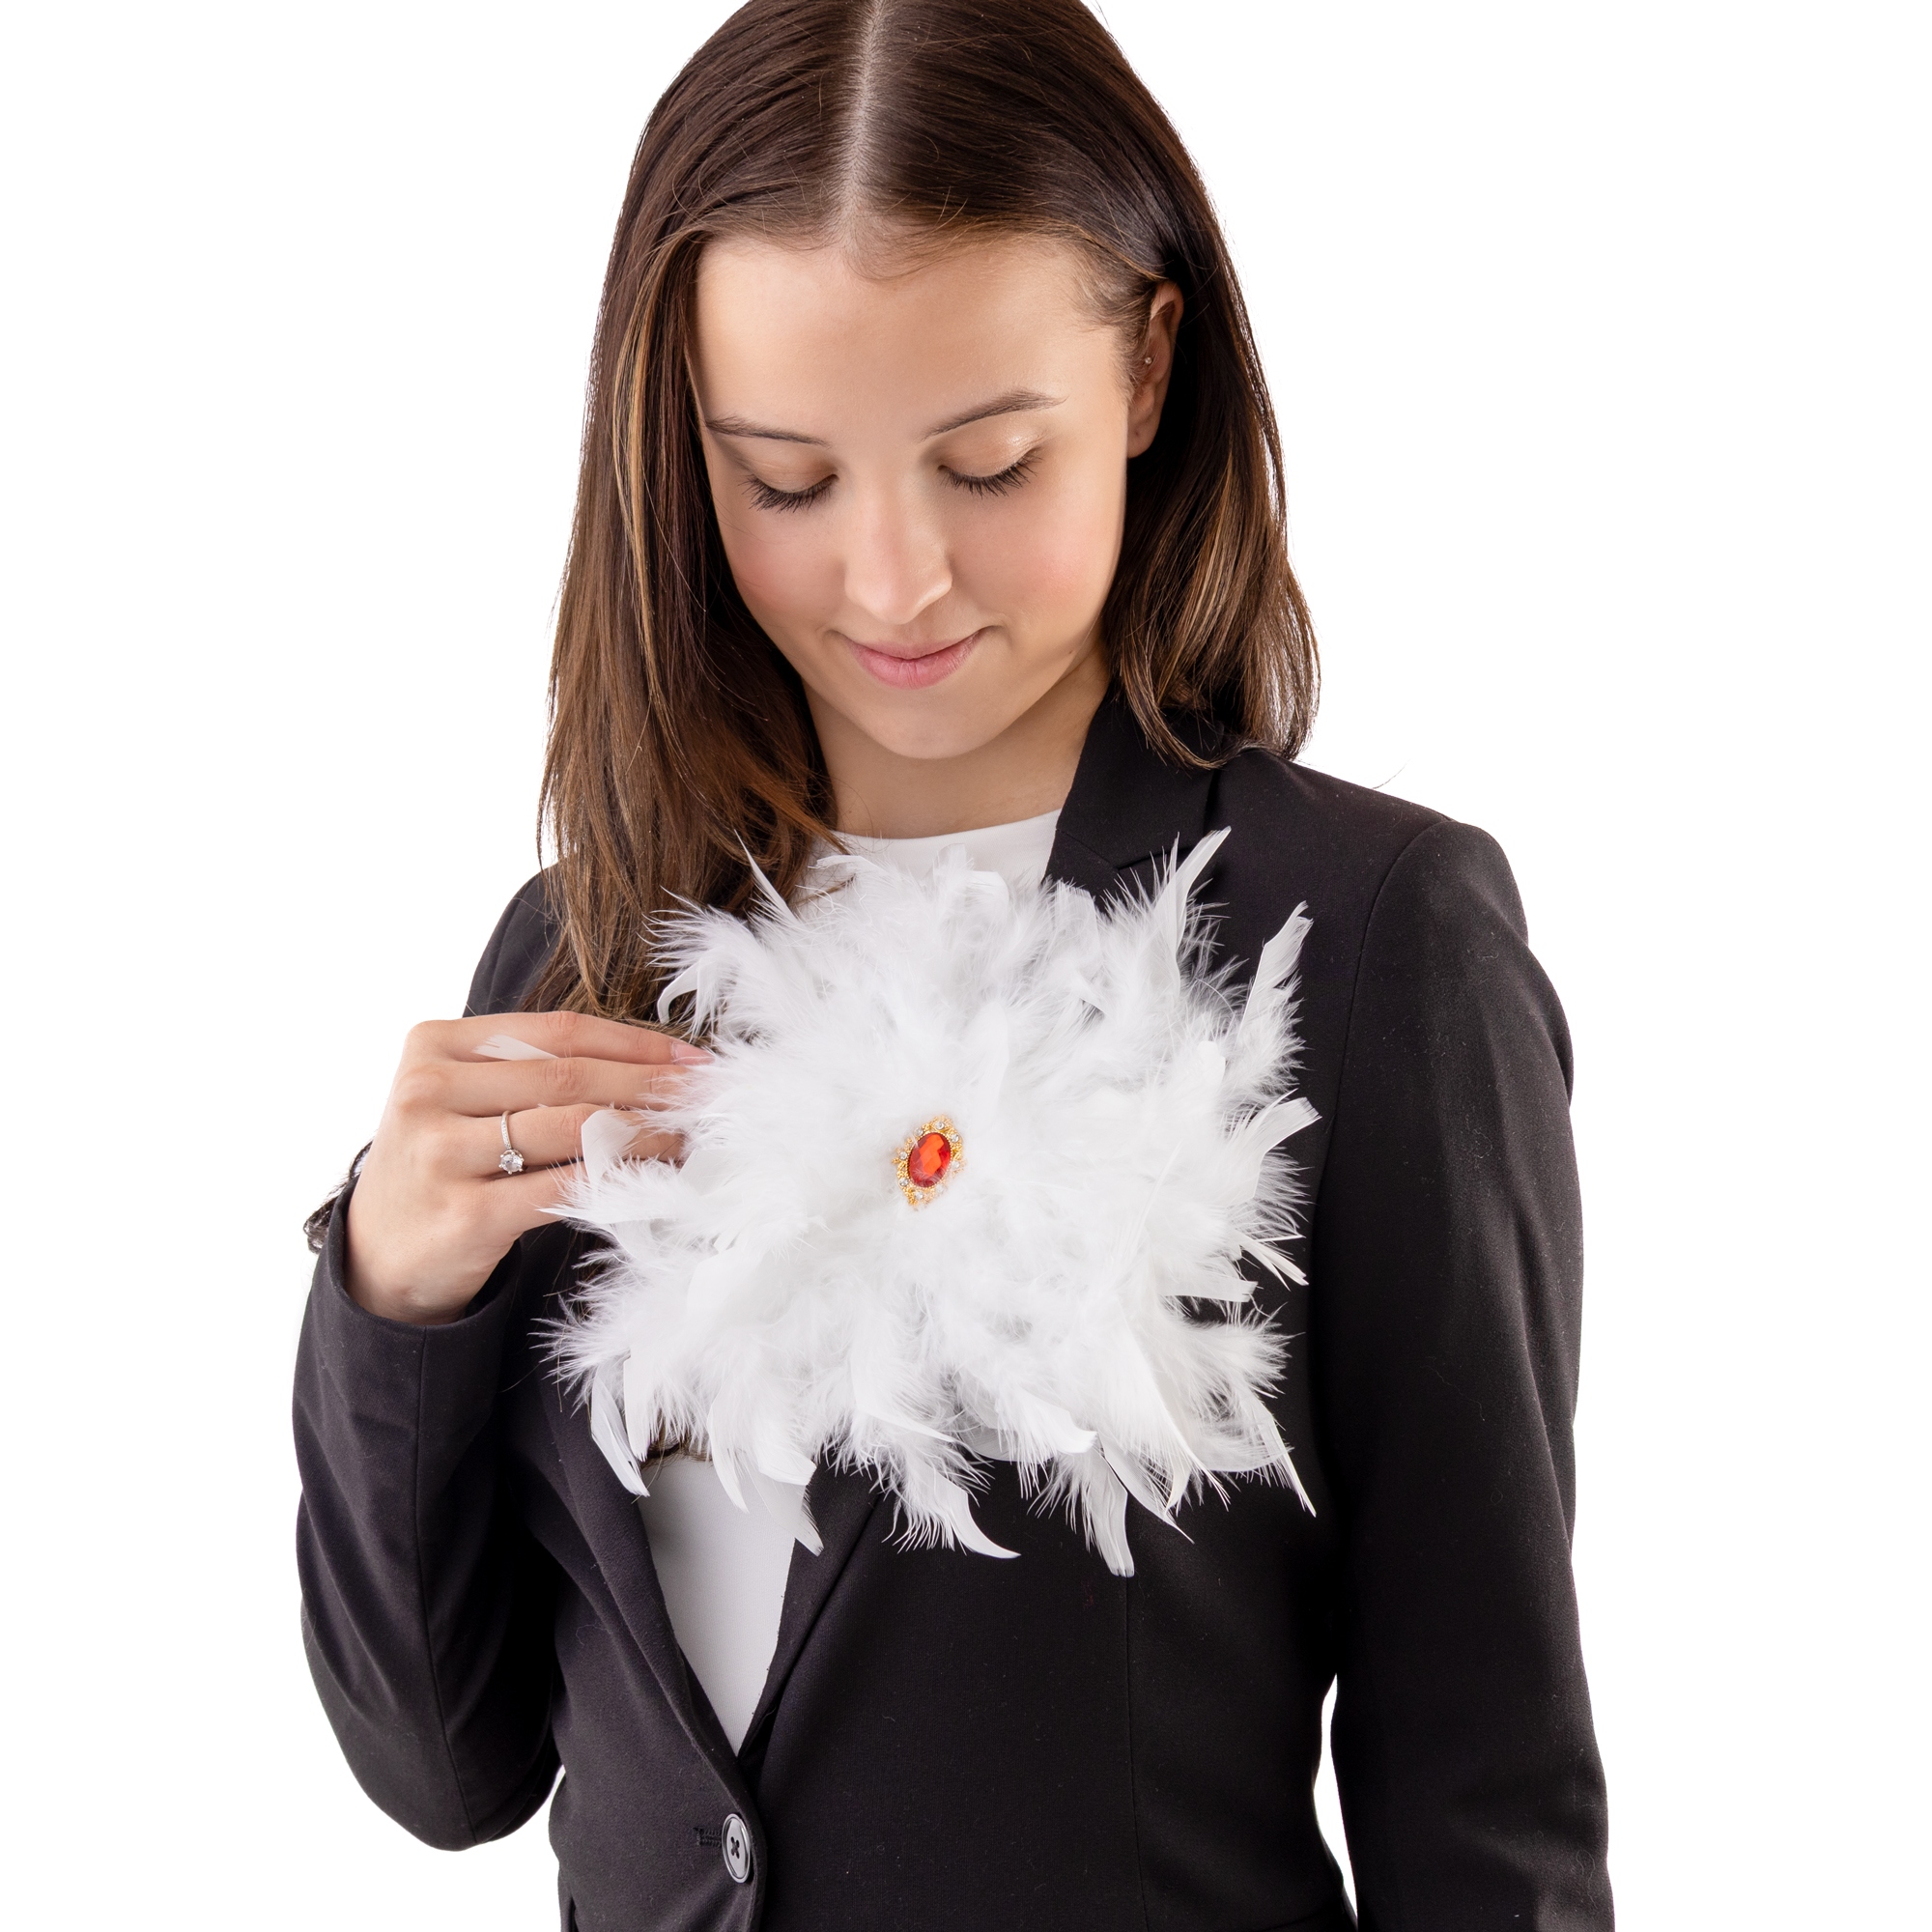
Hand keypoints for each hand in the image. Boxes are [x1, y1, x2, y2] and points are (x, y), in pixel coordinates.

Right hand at [344, 1011, 706, 1324]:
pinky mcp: (465, 1213)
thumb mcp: (466, 1096)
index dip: (633, 1043)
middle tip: (704, 1095)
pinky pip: (564, 1187)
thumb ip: (534, 1070)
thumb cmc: (444, 1160)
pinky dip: (619, 1178)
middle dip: (649, 1085)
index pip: (556, 1031)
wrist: (383, 1251)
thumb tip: (653, 1062)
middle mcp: (428, 1091)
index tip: (689, 1058)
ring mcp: (441, 1153)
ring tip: (686, 1134)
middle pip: (569, 1077)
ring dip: (644, 1131)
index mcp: (433, 1044)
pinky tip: (653, 1177)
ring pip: (574, 1129)